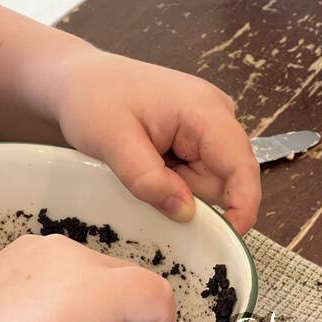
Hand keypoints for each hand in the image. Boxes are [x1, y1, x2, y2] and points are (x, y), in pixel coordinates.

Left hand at [50, 50, 261, 233]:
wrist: (80, 81)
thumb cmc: (93, 100)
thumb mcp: (112, 142)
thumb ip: (148, 180)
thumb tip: (187, 213)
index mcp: (204, 109)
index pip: (241, 166)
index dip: (242, 207)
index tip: (227, 241)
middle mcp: (216, 115)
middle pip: (224, 180)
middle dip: (190, 195)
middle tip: (142, 179)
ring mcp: (207, 126)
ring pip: (208, 182)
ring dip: (177, 188)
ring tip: (139, 165)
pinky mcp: (195, 137)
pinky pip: (193, 175)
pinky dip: (171, 181)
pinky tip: (146, 163)